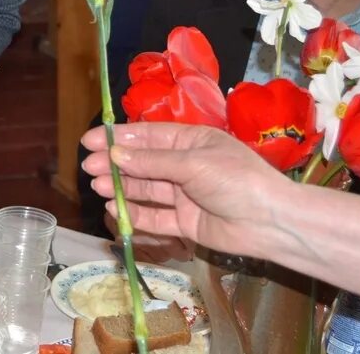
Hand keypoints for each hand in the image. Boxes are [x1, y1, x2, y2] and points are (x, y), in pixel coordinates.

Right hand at [81, 122, 287, 260]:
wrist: (271, 222)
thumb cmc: (237, 180)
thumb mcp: (193, 163)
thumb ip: (152, 162)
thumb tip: (116, 155)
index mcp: (191, 141)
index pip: (147, 136)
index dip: (118, 138)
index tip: (90, 140)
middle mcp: (185, 166)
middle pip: (142, 163)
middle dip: (115, 164)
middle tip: (88, 166)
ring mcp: (184, 195)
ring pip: (145, 189)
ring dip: (121, 187)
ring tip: (99, 186)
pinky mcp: (185, 222)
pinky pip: (154, 216)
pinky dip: (135, 213)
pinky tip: (116, 208)